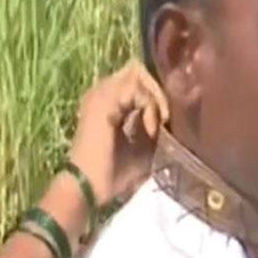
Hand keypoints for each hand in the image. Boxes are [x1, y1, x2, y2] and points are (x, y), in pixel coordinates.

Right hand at [66, 61, 168, 208]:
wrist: (89, 187)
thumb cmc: (112, 173)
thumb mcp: (142, 148)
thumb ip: (152, 125)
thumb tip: (168, 111)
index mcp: (107, 101)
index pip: (135, 78)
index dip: (155, 90)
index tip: (166, 118)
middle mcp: (101, 91)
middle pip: (137, 70)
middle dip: (158, 91)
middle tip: (165, 118)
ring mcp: (100, 92)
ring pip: (138, 74)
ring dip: (154, 98)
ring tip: (157, 126)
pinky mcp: (104, 100)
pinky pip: (137, 89)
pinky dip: (149, 107)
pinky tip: (150, 129)